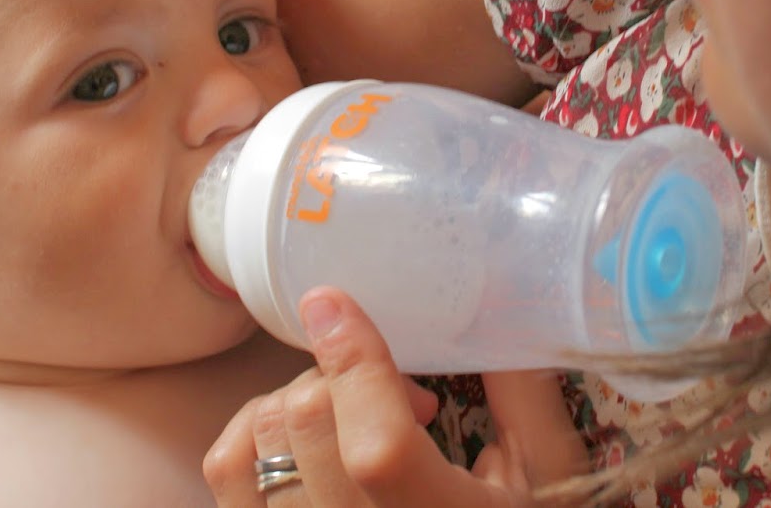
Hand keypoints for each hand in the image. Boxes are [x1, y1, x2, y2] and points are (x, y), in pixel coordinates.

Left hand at [205, 287, 587, 505]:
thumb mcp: (544, 473)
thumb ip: (521, 393)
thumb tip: (498, 297)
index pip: (376, 446)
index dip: (352, 363)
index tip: (336, 306)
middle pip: (304, 426)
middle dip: (342, 379)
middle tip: (404, 399)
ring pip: (254, 446)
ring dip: (296, 404)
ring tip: (353, 421)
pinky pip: (227, 474)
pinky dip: (255, 434)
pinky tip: (309, 443)